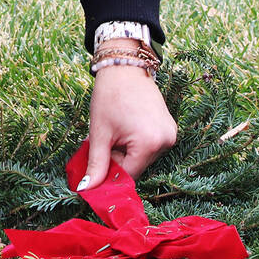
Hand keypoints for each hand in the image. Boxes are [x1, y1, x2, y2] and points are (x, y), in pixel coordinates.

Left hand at [80, 57, 176, 190]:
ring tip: (116, 129)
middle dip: (117, 159)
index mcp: (150, 143)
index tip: (95, 170)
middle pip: (137, 166)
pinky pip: (150, 146)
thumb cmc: (109, 96)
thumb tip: (86, 190)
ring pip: (143, 157)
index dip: (110, 174)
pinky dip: (135, 142)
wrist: (124, 68)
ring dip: (126, 151)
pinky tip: (126, 125)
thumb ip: (96, 164)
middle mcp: (167, 141)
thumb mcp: (99, 132)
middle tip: (104, 140)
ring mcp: (171, 135)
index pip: (129, 175)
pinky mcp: (170, 128)